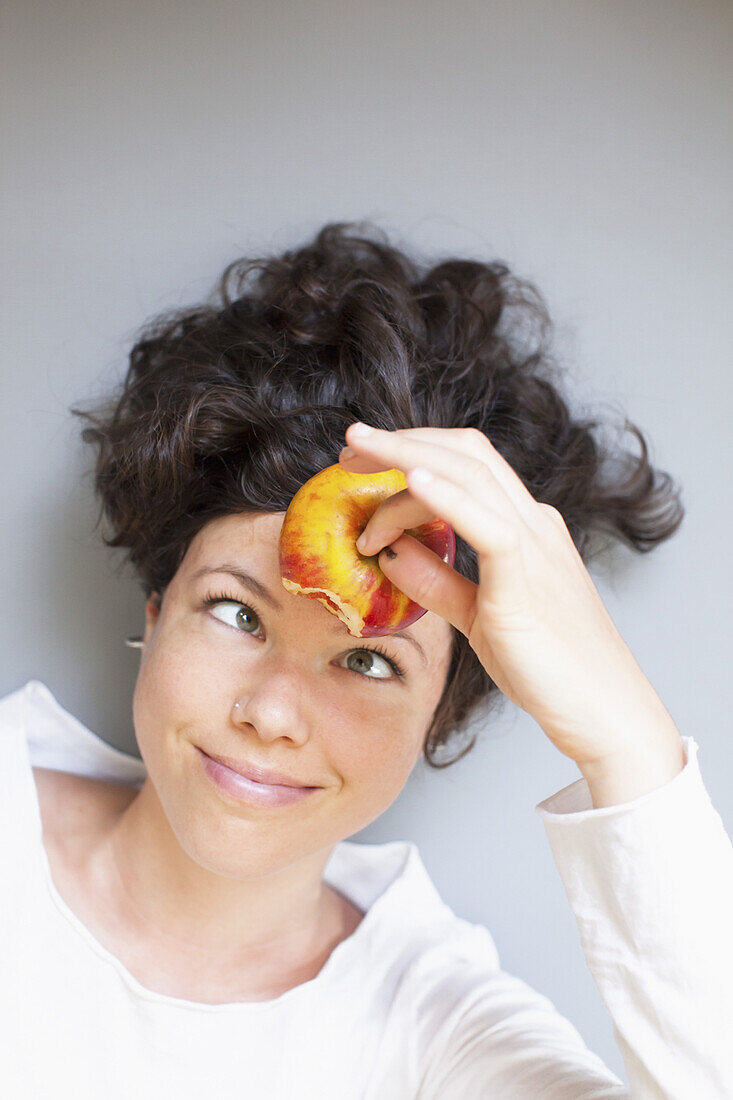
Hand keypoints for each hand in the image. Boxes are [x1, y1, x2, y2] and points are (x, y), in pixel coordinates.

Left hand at [339, 421, 677, 772]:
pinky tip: (409, 480)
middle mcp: (534, 523)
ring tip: (355, 454)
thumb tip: (389, 553)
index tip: (366, 462)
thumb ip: (436, 582)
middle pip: (465, 453)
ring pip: (469, 474)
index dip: (415, 450)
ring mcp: (536, 546)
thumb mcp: (477, 617)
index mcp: (526, 528)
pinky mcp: (526, 581)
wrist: (604, 711)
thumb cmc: (548, 668)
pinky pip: (486, 524)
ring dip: (406, 456)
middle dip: (402, 440)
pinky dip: (446, 496)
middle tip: (348, 448)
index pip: (468, 464)